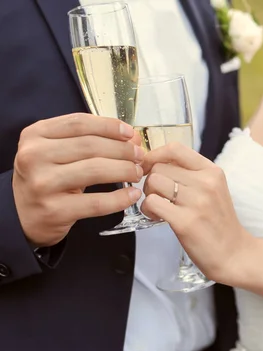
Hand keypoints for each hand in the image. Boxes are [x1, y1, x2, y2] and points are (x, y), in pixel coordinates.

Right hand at [12, 113, 144, 246]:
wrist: (22, 215)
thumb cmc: (47, 177)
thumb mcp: (56, 151)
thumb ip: (87, 140)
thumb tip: (131, 139)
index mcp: (36, 135)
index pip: (79, 123)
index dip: (109, 126)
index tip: (130, 134)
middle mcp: (35, 156)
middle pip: (91, 146)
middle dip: (123, 150)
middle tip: (140, 156)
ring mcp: (43, 184)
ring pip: (96, 170)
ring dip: (124, 170)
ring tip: (137, 172)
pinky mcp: (55, 210)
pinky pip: (96, 202)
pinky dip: (119, 198)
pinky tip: (132, 195)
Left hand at [141, 142, 252, 283]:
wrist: (234, 254)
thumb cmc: (219, 223)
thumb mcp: (214, 190)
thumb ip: (191, 175)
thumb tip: (158, 163)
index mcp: (212, 172)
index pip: (175, 149)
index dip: (154, 155)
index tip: (149, 167)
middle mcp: (206, 183)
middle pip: (159, 167)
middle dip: (150, 181)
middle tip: (158, 197)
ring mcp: (196, 202)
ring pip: (153, 183)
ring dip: (148, 195)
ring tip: (159, 208)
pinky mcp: (185, 221)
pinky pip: (152, 203)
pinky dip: (148, 210)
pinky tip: (157, 218)